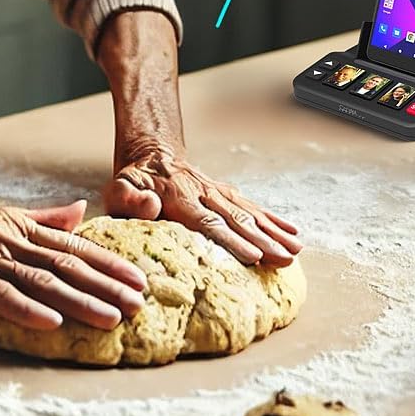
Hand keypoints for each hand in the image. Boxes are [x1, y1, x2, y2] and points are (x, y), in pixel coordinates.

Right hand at [0, 196, 147, 330]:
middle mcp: (7, 238)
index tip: (139, 278)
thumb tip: (80, 213)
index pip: (73, 245)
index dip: (109, 262)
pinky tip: (51, 323)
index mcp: (17, 224)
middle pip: (66, 264)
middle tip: (141, 303)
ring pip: (41, 280)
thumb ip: (41, 218)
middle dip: (107, 285)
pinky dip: (26, 308)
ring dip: (80, 300)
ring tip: (112, 318)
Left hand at [105, 150, 302, 266]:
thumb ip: (129, 199)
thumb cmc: (133, 182)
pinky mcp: (227, 194)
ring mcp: (218, 193)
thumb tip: (150, 204)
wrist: (152, 155)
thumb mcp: (118, 189)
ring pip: (249, 213)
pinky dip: (273, 219)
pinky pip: (252, 206)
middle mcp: (204, 195)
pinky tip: (292, 232)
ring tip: (295, 250)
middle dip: (262, 241)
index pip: (207, 223)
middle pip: (236, 220)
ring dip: (273, 232)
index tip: (253, 256)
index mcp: (178, 199)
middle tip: (284, 260)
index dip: (231, 240)